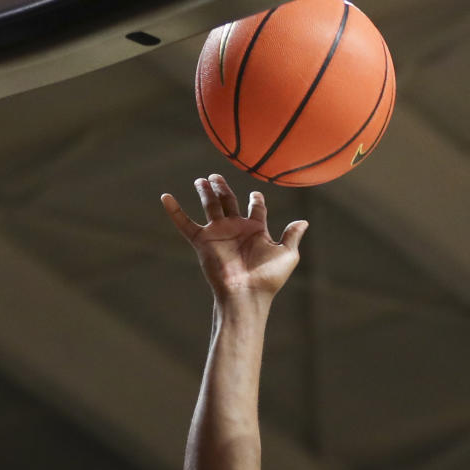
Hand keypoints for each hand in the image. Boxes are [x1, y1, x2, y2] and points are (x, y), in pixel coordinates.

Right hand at [161, 174, 307, 299]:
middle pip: (228, 202)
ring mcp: (218, 233)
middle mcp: (236, 229)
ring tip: (201, 180)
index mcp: (257, 230)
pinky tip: (165, 197)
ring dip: (205, 192)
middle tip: (215, 176)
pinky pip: (185, 223)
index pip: (256, 210)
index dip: (256, 200)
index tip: (255, 193)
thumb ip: (292, 236)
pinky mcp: (203, 241)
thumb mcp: (287, 254)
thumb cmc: (268, 277)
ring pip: (210, 207)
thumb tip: (304, 221)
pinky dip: (174, 211)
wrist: (246, 293)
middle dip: (222, 188)